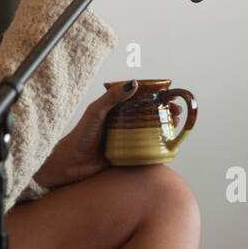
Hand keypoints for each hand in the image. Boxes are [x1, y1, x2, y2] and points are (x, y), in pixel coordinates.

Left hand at [32, 81, 184, 190]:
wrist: (70, 165)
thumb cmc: (79, 136)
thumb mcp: (95, 112)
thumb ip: (112, 97)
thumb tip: (134, 83)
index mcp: (116, 111)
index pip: (140, 100)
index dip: (157, 98)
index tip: (170, 97)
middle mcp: (122, 124)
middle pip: (149, 116)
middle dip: (165, 113)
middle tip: (176, 113)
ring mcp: (126, 140)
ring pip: (150, 133)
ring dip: (164, 129)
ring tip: (175, 126)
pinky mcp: (127, 156)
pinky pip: (145, 151)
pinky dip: (157, 147)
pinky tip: (166, 145)